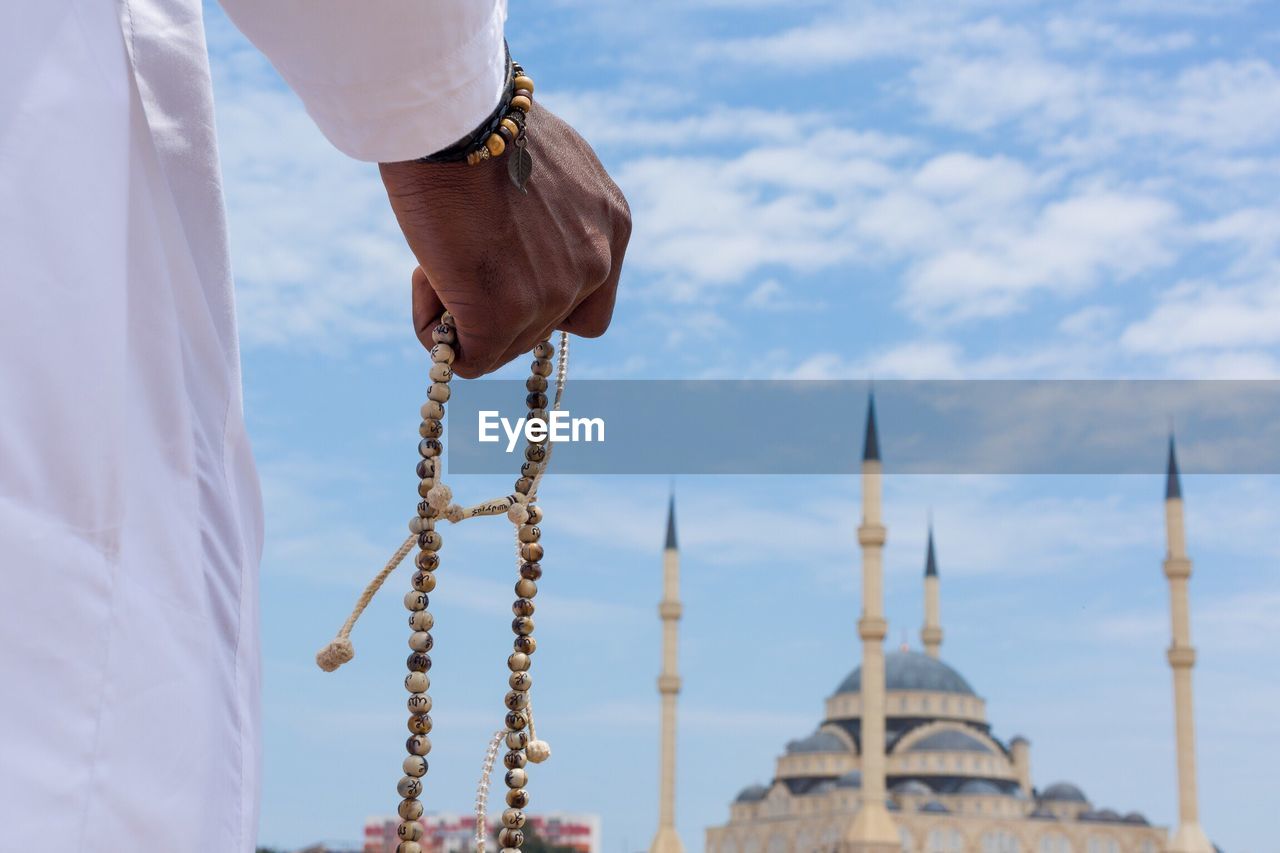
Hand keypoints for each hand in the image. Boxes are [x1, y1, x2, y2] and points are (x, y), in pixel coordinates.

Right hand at [380, 106, 630, 377]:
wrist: (453, 115)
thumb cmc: (482, 123)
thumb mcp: (547, 161)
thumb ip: (554, 212)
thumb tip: (524, 245)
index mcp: (611, 225)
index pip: (589, 302)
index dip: (541, 294)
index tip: (506, 266)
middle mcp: (595, 264)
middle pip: (546, 327)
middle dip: (497, 301)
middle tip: (460, 251)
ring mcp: (553, 294)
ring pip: (505, 344)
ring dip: (464, 312)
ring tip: (437, 254)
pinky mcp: (503, 314)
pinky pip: (468, 358)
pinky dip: (435, 332)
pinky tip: (422, 278)